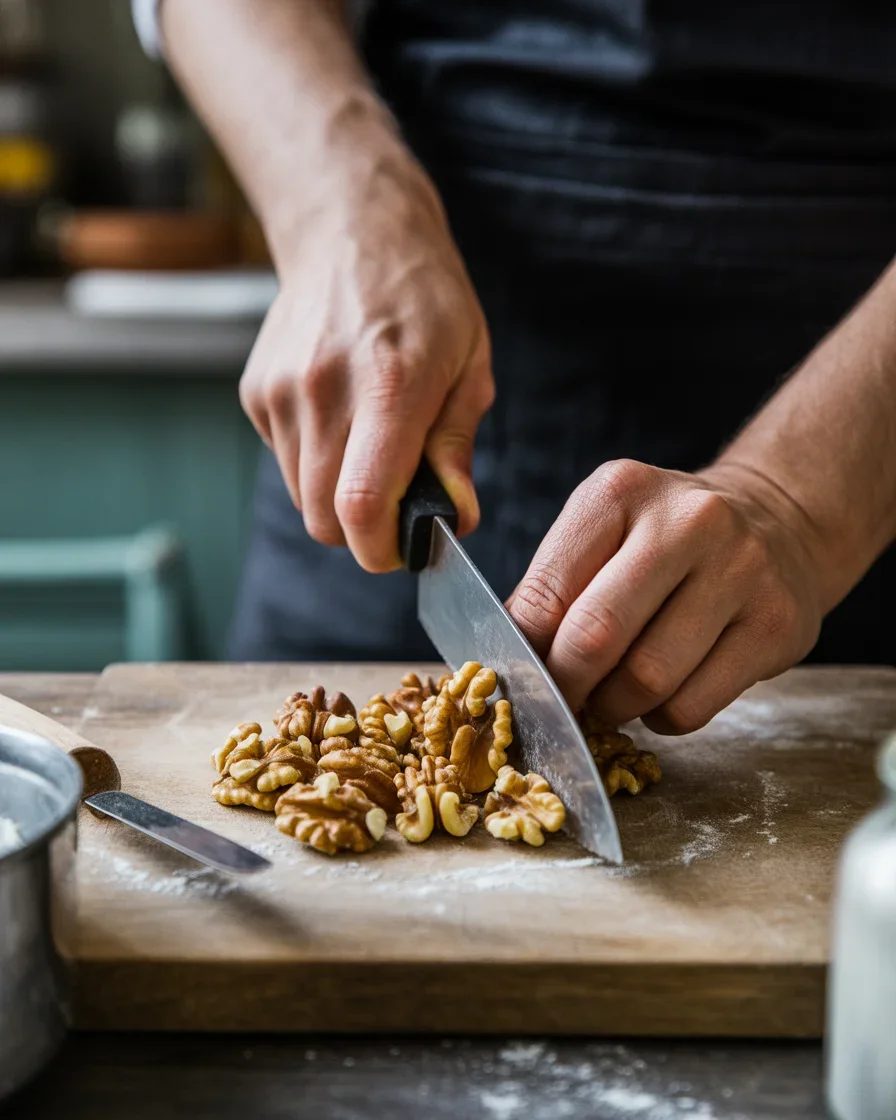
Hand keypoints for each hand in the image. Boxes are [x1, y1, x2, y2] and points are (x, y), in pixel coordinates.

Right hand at [239, 149, 492, 571]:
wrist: (351, 229)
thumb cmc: (425, 298)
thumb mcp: (470, 365)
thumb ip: (456, 448)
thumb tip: (455, 520)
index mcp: (388, 386)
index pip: (360, 505)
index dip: (380, 548)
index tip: (402, 548)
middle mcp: (322, 391)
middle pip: (323, 518)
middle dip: (360, 532)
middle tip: (395, 505)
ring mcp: (281, 392)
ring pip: (301, 496)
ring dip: (336, 497)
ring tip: (369, 447)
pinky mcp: (257, 392)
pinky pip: (286, 461)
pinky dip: (315, 462)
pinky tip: (340, 417)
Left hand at [508, 459, 825, 733]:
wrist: (777, 521)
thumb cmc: (664, 539)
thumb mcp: (603, 532)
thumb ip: (551, 588)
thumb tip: (506, 661)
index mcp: (621, 492)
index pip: (546, 593)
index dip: (524, 651)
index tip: (520, 676)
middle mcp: (688, 522)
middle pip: (596, 637)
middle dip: (566, 685)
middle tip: (561, 699)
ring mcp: (741, 571)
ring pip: (647, 681)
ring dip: (614, 707)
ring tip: (611, 696)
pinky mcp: (777, 624)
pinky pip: (693, 707)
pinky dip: (661, 719)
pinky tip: (661, 696)